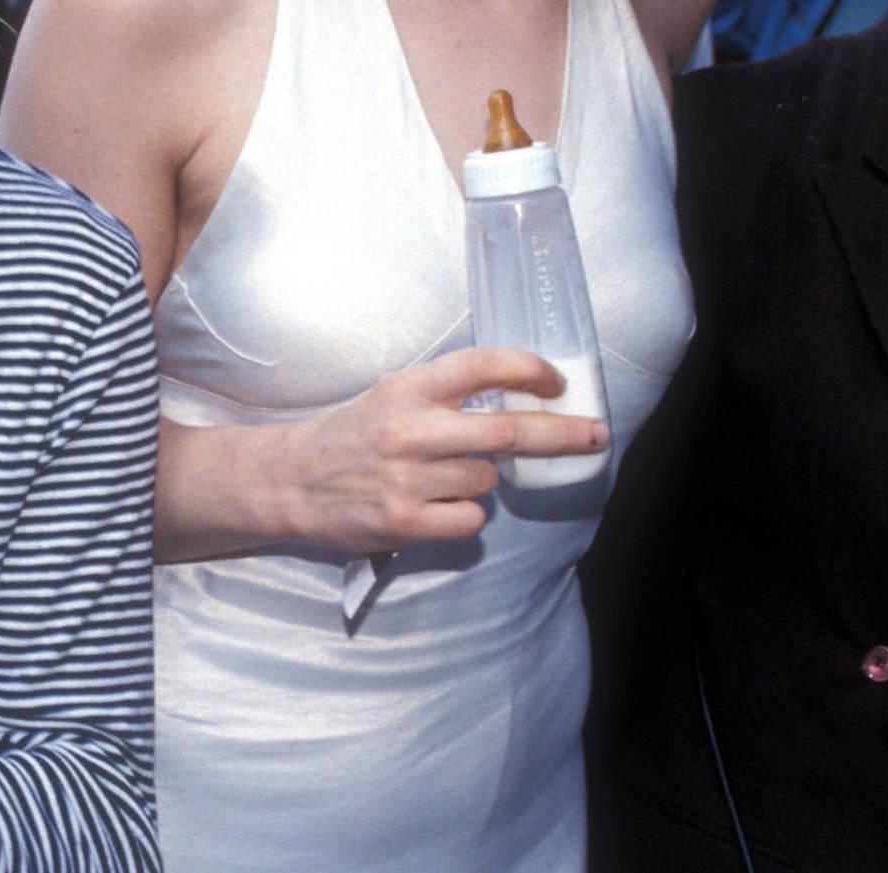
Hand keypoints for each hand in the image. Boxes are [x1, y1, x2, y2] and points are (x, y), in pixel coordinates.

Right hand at [269, 348, 607, 554]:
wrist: (291, 481)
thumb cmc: (352, 434)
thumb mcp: (393, 395)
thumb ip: (447, 395)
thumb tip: (522, 400)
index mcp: (409, 388)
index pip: (484, 365)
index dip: (531, 370)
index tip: (557, 382)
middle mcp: (411, 429)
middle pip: (510, 430)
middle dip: (564, 433)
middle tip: (596, 434)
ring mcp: (408, 479)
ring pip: (488, 480)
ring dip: (482, 480)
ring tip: (441, 476)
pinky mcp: (405, 522)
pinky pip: (471, 520)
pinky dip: (465, 515)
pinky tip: (434, 506)